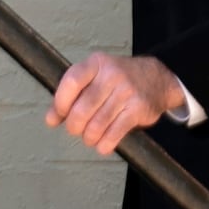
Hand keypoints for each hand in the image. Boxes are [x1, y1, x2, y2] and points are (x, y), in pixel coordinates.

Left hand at [46, 53, 184, 155]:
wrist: (157, 78)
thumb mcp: (94, 77)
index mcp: (96, 63)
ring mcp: (126, 91)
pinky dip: (105, 144)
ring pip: (97, 124)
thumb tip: (50, 119)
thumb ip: (71, 95)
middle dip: (74, 126)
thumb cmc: (118, 79)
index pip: (71, 82)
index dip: (60, 103)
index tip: (59, 115)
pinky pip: (115, 133)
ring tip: (89, 138)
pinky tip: (102, 145)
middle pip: (82, 109)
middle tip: (76, 130)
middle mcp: (111, 74)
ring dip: (89, 137)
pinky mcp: (138, 109)